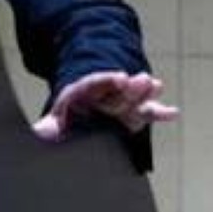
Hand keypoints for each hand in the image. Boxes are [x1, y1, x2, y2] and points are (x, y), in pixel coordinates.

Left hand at [31, 71, 178, 141]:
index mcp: (81, 93)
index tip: (120, 77)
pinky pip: (146, 113)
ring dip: (145, 92)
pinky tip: (172, 112)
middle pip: (117, 90)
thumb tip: (40, 134)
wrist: (80, 110)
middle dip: (130, 87)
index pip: (94, 84)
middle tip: (143, 80)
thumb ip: (49, 127)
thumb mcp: (55, 119)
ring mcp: (119, 103)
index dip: (107, 80)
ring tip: (156, 85)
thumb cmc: (67, 117)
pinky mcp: (132, 114)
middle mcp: (103, 95)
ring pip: (133, 97)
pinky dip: (158, 113)